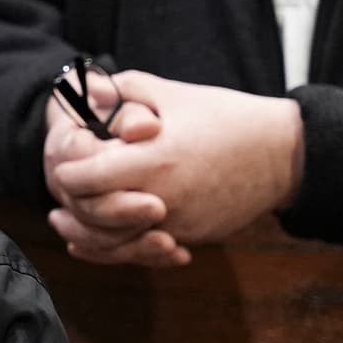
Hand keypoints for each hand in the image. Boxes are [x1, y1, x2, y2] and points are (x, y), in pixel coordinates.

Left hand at [52, 71, 303, 244]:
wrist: (283, 155)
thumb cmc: (225, 117)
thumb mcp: (171, 93)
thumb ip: (123, 91)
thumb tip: (86, 93)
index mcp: (152, 160)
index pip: (85, 178)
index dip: (66, 168)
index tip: (62, 158)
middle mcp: (160, 199)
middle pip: (91, 214)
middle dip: (70, 202)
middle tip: (59, 189)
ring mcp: (175, 224)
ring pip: (111, 243)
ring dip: (83, 232)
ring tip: (63, 220)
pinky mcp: (187, 236)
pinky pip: (138, 251)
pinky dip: (111, 248)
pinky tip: (92, 239)